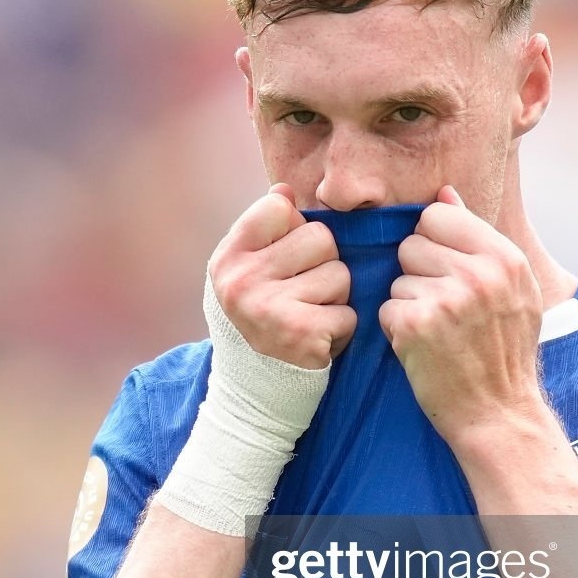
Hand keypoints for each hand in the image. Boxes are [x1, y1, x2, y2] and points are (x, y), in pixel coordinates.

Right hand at [207, 184, 356, 369]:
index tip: (284, 259)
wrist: (251, 388)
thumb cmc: (256, 318)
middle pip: (320, 237)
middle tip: (302, 294)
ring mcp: (271, 308)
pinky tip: (318, 339)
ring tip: (310, 316)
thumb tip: (284, 189)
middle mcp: (243, 280)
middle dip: (322, 265)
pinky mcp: (302, 335)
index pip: (279, 207)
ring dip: (335, 298)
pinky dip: (342, 328)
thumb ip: (263, 230)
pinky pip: (349, 313)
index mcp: (228, 258)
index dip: (293, 230)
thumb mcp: (243, 271)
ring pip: (341, 275)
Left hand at [380, 185, 548, 443]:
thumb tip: (445, 192)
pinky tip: (423, 348)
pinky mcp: (417, 325)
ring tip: (437, 331)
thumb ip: (477, 238)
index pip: (438, 215)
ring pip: (397, 278)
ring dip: (408, 303)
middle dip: (418, 273)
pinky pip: (386, 309)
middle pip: (412, 243)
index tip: (446, 271)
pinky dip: (397, 330)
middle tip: (443, 309)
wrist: (499, 413)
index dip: (433, 243)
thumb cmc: (503, 351)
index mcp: (505, 258)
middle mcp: (479, 274)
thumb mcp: (512, 289)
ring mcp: (447, 299)